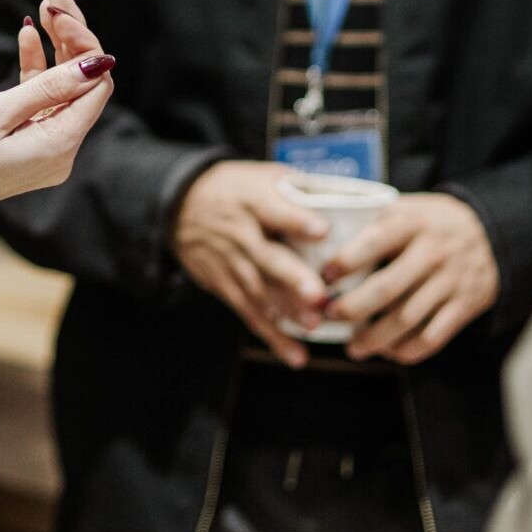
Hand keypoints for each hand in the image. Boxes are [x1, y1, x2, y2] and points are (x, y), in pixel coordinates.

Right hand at [0, 0, 115, 201]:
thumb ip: (49, 85)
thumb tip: (97, 63)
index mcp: (59, 143)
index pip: (95, 83)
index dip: (83, 42)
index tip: (58, 13)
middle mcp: (62, 148)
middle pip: (83, 82)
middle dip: (70, 36)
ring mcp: (48, 146)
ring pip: (64, 87)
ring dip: (54, 48)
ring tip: (40, 9)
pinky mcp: (32, 141)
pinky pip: (44, 100)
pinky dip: (37, 70)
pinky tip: (27, 37)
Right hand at [170, 161, 328, 369]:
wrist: (180, 206)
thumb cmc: (234, 189)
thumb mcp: (262, 175)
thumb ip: (302, 187)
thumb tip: (351, 197)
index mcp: (252, 200)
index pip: (274, 209)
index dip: (297, 221)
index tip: (323, 231)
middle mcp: (241, 234)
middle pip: (267, 257)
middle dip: (292, 278)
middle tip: (319, 295)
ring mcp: (230, 263)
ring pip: (259, 291)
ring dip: (286, 311)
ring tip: (313, 325)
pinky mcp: (224, 286)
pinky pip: (249, 314)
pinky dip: (272, 336)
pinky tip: (296, 355)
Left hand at [322, 192, 499, 362]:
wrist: (493, 233)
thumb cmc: (433, 221)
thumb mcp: (408, 207)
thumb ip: (374, 219)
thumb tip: (319, 235)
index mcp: (414, 222)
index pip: (375, 241)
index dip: (346, 261)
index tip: (324, 276)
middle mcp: (433, 251)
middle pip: (387, 288)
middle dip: (352, 308)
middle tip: (329, 316)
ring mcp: (451, 281)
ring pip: (407, 319)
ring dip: (375, 338)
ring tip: (353, 346)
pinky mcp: (465, 306)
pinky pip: (432, 337)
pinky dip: (406, 350)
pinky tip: (387, 351)